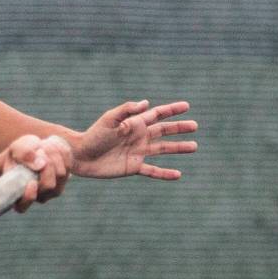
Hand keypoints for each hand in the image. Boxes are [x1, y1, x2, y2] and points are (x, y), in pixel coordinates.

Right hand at [3, 134, 72, 212]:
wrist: (28, 151)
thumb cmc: (17, 155)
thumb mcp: (15, 150)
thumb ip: (23, 155)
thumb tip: (40, 164)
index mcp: (19, 196)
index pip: (22, 206)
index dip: (28, 197)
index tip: (32, 182)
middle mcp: (39, 197)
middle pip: (48, 186)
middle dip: (46, 165)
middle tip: (39, 149)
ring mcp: (54, 189)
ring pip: (61, 174)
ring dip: (54, 155)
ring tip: (44, 144)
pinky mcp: (65, 178)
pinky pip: (69, 164)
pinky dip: (61, 151)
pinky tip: (52, 144)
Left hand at [72, 100, 197, 179]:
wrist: (82, 156)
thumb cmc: (94, 135)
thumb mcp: (110, 119)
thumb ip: (127, 111)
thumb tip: (146, 103)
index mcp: (135, 123)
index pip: (157, 114)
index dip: (172, 110)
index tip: (186, 106)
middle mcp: (139, 137)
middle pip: (164, 131)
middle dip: (179, 128)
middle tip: (195, 126)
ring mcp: (138, 152)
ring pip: (163, 149)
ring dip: (178, 148)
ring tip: (194, 146)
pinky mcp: (133, 167)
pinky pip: (152, 170)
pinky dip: (165, 173)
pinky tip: (178, 174)